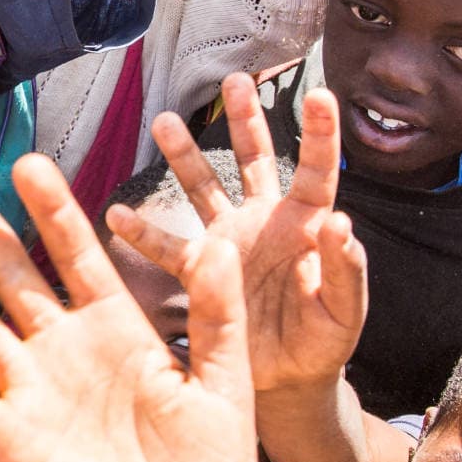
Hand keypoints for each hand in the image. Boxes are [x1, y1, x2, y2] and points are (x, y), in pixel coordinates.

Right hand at [0, 155, 257, 461]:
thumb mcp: (227, 387)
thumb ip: (219, 317)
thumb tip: (220, 243)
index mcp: (116, 330)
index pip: (75, 255)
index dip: (51, 210)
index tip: (28, 163)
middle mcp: (62, 352)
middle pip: (8, 275)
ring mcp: (30, 394)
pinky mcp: (9, 444)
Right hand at [108, 73, 366, 396]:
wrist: (285, 380)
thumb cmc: (322, 343)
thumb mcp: (343, 312)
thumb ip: (344, 271)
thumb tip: (341, 223)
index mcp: (306, 226)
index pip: (316, 171)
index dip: (320, 134)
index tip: (320, 94)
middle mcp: (265, 223)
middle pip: (254, 161)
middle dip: (244, 120)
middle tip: (234, 81)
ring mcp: (229, 242)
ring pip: (204, 189)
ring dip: (184, 157)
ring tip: (164, 121)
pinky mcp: (201, 270)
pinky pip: (168, 247)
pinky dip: (142, 233)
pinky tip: (117, 216)